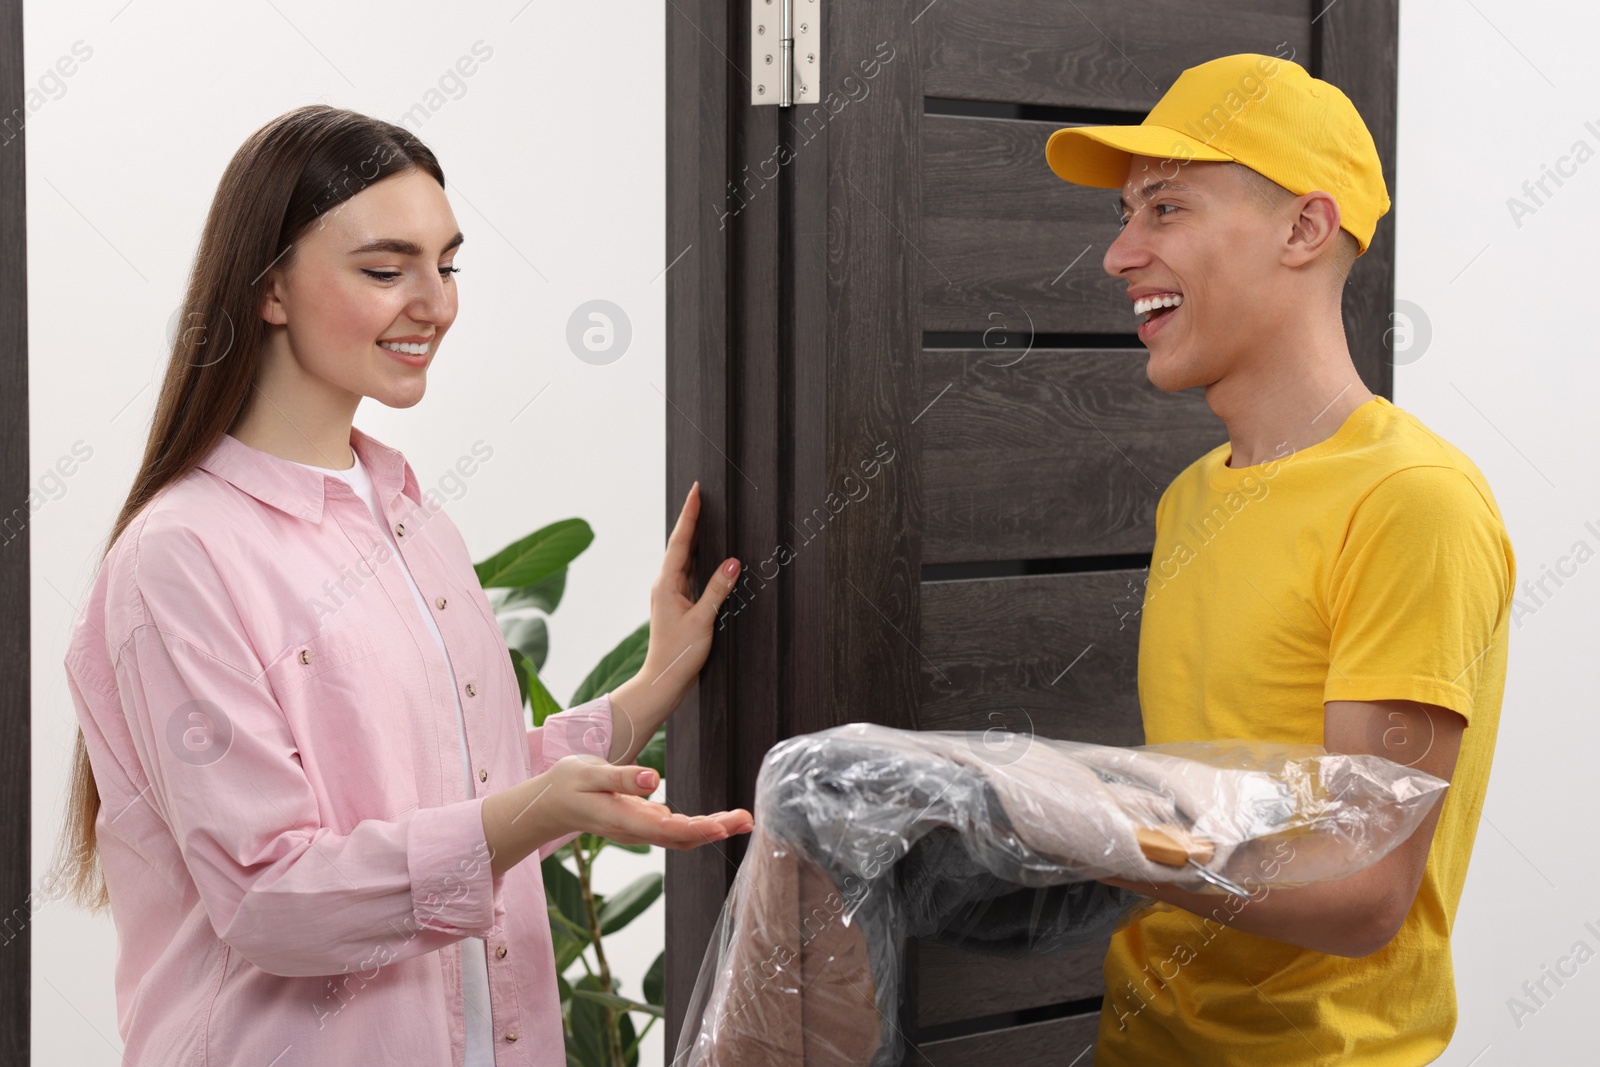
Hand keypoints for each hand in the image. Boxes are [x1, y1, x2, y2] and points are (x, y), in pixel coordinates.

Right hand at [539, 754, 752, 850]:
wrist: (551, 803)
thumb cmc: (567, 784)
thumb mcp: (588, 773)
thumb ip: (620, 777)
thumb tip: (654, 779)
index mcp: (624, 820)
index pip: (666, 829)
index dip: (697, 829)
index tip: (722, 825)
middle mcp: (636, 830)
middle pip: (682, 837)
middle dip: (716, 830)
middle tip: (748, 820)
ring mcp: (640, 829)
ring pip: (682, 835)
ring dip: (713, 828)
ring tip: (742, 819)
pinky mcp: (643, 821)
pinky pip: (676, 829)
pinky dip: (700, 825)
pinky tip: (720, 819)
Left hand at [608, 483, 739, 763]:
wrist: (663, 680)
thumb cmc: (679, 654)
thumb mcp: (702, 621)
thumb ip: (717, 590)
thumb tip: (732, 562)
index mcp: (667, 584)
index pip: (680, 542)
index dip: (689, 516)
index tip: (696, 492)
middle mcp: (665, 585)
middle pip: (680, 545)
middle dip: (691, 520)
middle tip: (700, 496)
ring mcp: (669, 594)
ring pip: (684, 559)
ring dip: (693, 538)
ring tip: (704, 516)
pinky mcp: (676, 604)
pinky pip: (688, 573)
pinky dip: (697, 558)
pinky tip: (706, 554)